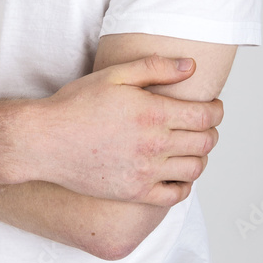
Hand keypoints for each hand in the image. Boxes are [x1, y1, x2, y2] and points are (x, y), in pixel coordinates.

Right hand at [35, 55, 221, 206]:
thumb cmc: (76, 104)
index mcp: (152, 113)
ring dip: (201, 156)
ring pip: (195, 169)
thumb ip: (155, 67)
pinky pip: (175, 195)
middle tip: (206, 124)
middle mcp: (154, 145)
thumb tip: (191, 67)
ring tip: (192, 145)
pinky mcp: (134, 193)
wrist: (45, 141)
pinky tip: (178, 172)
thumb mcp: (114, 75)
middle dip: (212, 131)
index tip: (215, 105)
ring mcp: (145, 173)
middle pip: (205, 142)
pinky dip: (185, 184)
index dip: (217, 110)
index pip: (205, 116)